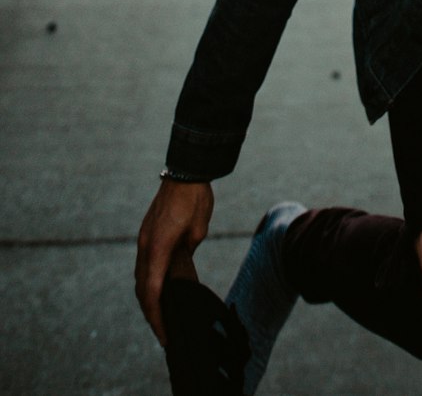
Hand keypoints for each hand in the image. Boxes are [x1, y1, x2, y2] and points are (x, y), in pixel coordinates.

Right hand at [134, 178, 213, 344]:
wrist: (185, 172)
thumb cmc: (196, 198)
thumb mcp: (198, 229)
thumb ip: (188, 251)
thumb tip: (183, 265)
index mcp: (157, 248)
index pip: (152, 291)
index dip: (157, 316)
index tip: (165, 333)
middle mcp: (145, 247)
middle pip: (142, 290)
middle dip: (151, 313)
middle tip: (164, 333)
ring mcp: (144, 240)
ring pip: (140, 279)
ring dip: (148, 299)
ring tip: (161, 317)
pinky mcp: (147, 235)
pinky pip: (144, 266)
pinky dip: (149, 283)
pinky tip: (158, 291)